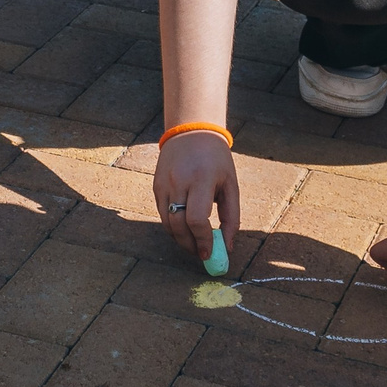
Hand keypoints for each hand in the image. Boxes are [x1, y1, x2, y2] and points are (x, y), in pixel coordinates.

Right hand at [153, 129, 240, 262]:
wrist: (191, 132)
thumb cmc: (216, 159)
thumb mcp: (230, 184)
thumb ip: (231, 216)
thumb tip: (227, 246)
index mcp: (202, 179)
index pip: (197, 219)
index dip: (202, 240)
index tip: (208, 254)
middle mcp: (179, 181)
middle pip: (178, 225)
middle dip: (190, 245)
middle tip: (201, 254)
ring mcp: (164, 183)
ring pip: (167, 223)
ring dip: (180, 239)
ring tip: (194, 243)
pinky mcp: (156, 186)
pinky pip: (162, 213)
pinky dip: (173, 226)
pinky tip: (184, 228)